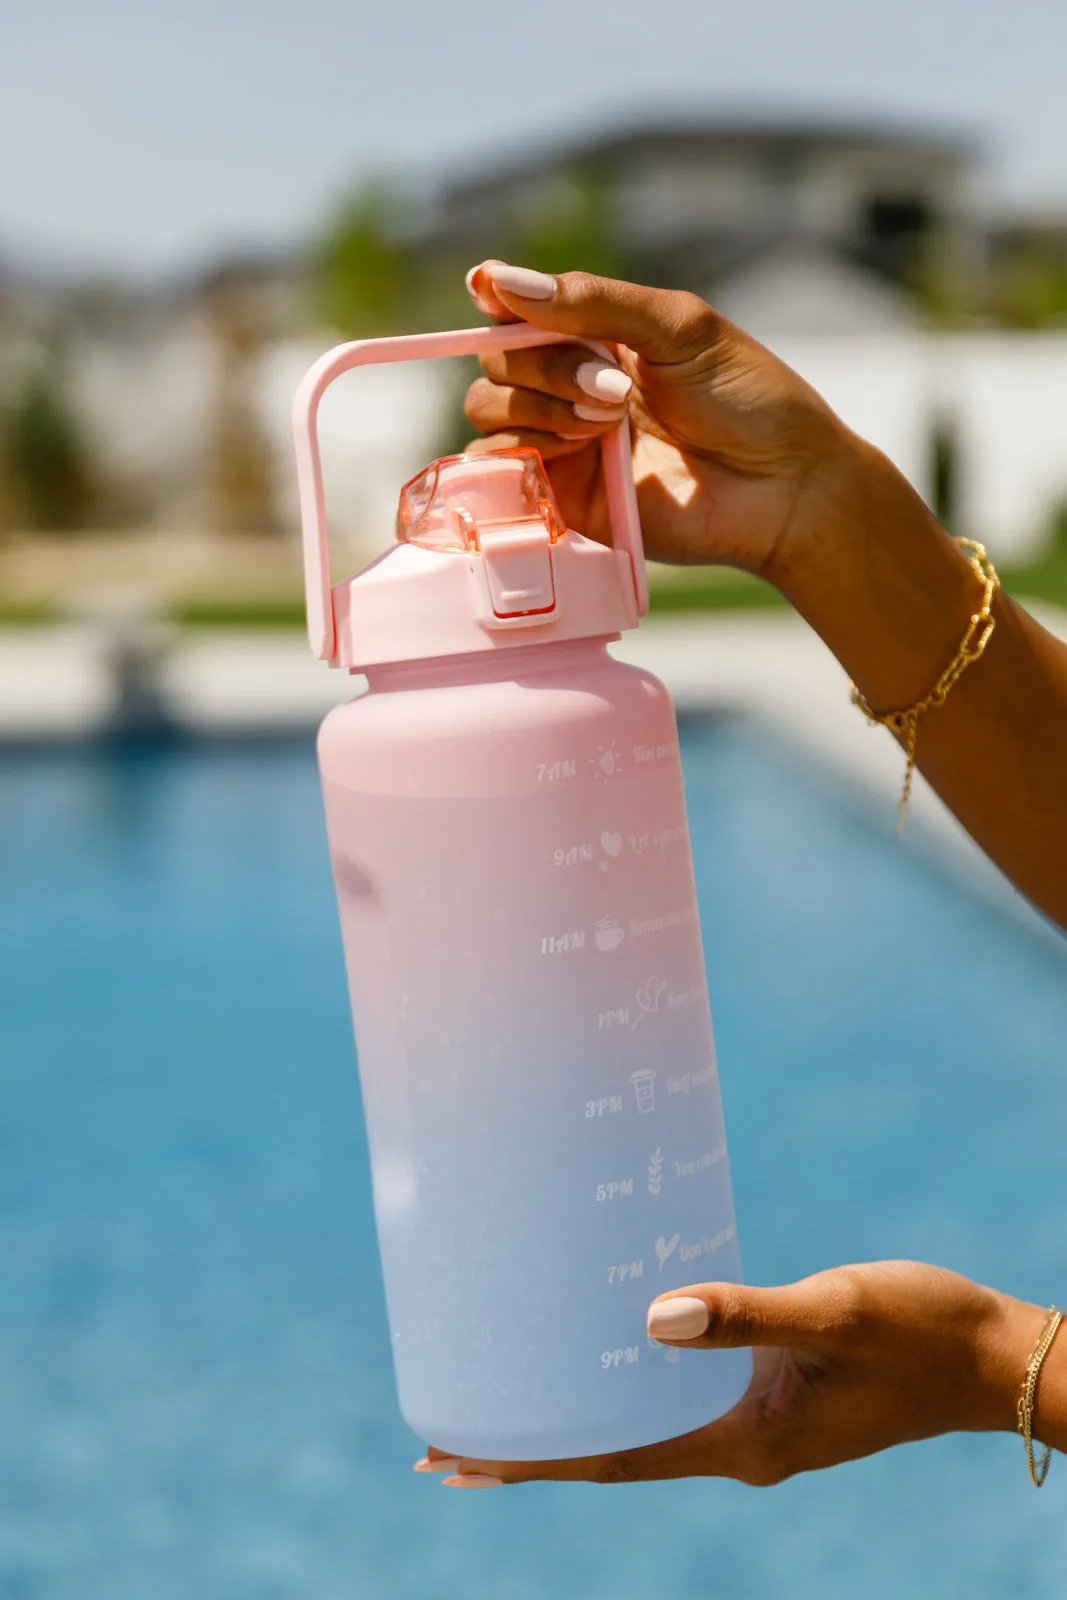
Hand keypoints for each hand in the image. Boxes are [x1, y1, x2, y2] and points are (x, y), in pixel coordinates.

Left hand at [415, 1262, 1054, 1487]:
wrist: (994, 1357)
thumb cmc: (921, 1334)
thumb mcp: (833, 1315)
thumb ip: (745, 1316)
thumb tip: (650, 1316)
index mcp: (743, 1444)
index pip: (607, 1460)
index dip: (526, 1459)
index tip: (451, 1457)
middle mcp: (740, 1446)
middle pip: (610, 1453)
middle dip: (530, 1446)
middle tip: (446, 1429)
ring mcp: (758, 1425)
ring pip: (641, 1426)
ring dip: (574, 1417)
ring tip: (506, 1392)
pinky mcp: (776, 1396)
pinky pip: (679, 1399)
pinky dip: (628, 1387)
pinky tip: (611, 1351)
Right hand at [462, 259, 862, 578]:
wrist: (783, 487)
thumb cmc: (748, 400)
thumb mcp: (678, 328)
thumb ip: (592, 302)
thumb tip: (494, 278)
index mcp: (597, 341)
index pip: (517, 313)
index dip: (498, 300)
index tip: (489, 288)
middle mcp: (569, 391)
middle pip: (497, 361)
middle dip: (545, 367)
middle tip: (615, 391)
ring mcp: (562, 447)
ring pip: (489, 412)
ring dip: (541, 410)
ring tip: (610, 426)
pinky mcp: (562, 502)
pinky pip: (496, 476)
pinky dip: (518, 456)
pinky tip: (574, 452)